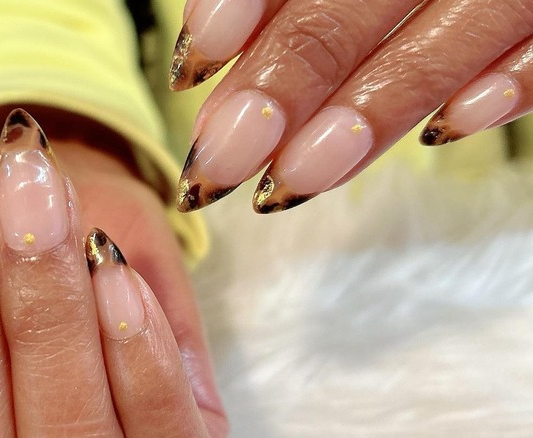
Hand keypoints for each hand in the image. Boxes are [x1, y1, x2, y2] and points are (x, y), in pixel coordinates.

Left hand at [169, 0, 532, 211]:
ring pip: (443, 38)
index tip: (192, 68)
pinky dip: (509, 86)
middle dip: (280, 85)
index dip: (240, 6)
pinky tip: (446, 133)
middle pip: (348, 8)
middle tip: (219, 160)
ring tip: (290, 181)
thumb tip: (208, 54)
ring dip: (365, 113)